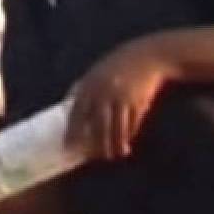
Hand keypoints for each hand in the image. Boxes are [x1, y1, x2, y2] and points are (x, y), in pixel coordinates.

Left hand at [66, 37, 172, 160]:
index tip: (69, 146)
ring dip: (115, 144)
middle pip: (98, 126)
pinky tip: (126, 142)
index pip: (77, 114)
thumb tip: (66, 105)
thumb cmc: (118, 65)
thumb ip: (82, 88)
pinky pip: (132, 124)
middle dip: (96, 144)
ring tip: (114, 155)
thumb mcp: (96, 72)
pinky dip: (129, 134)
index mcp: (90, 85)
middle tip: (94, 157)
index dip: (72, 132)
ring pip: (117, 129)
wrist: (148, 56)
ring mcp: (122, 98)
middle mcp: (104, 93)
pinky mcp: (138, 102)